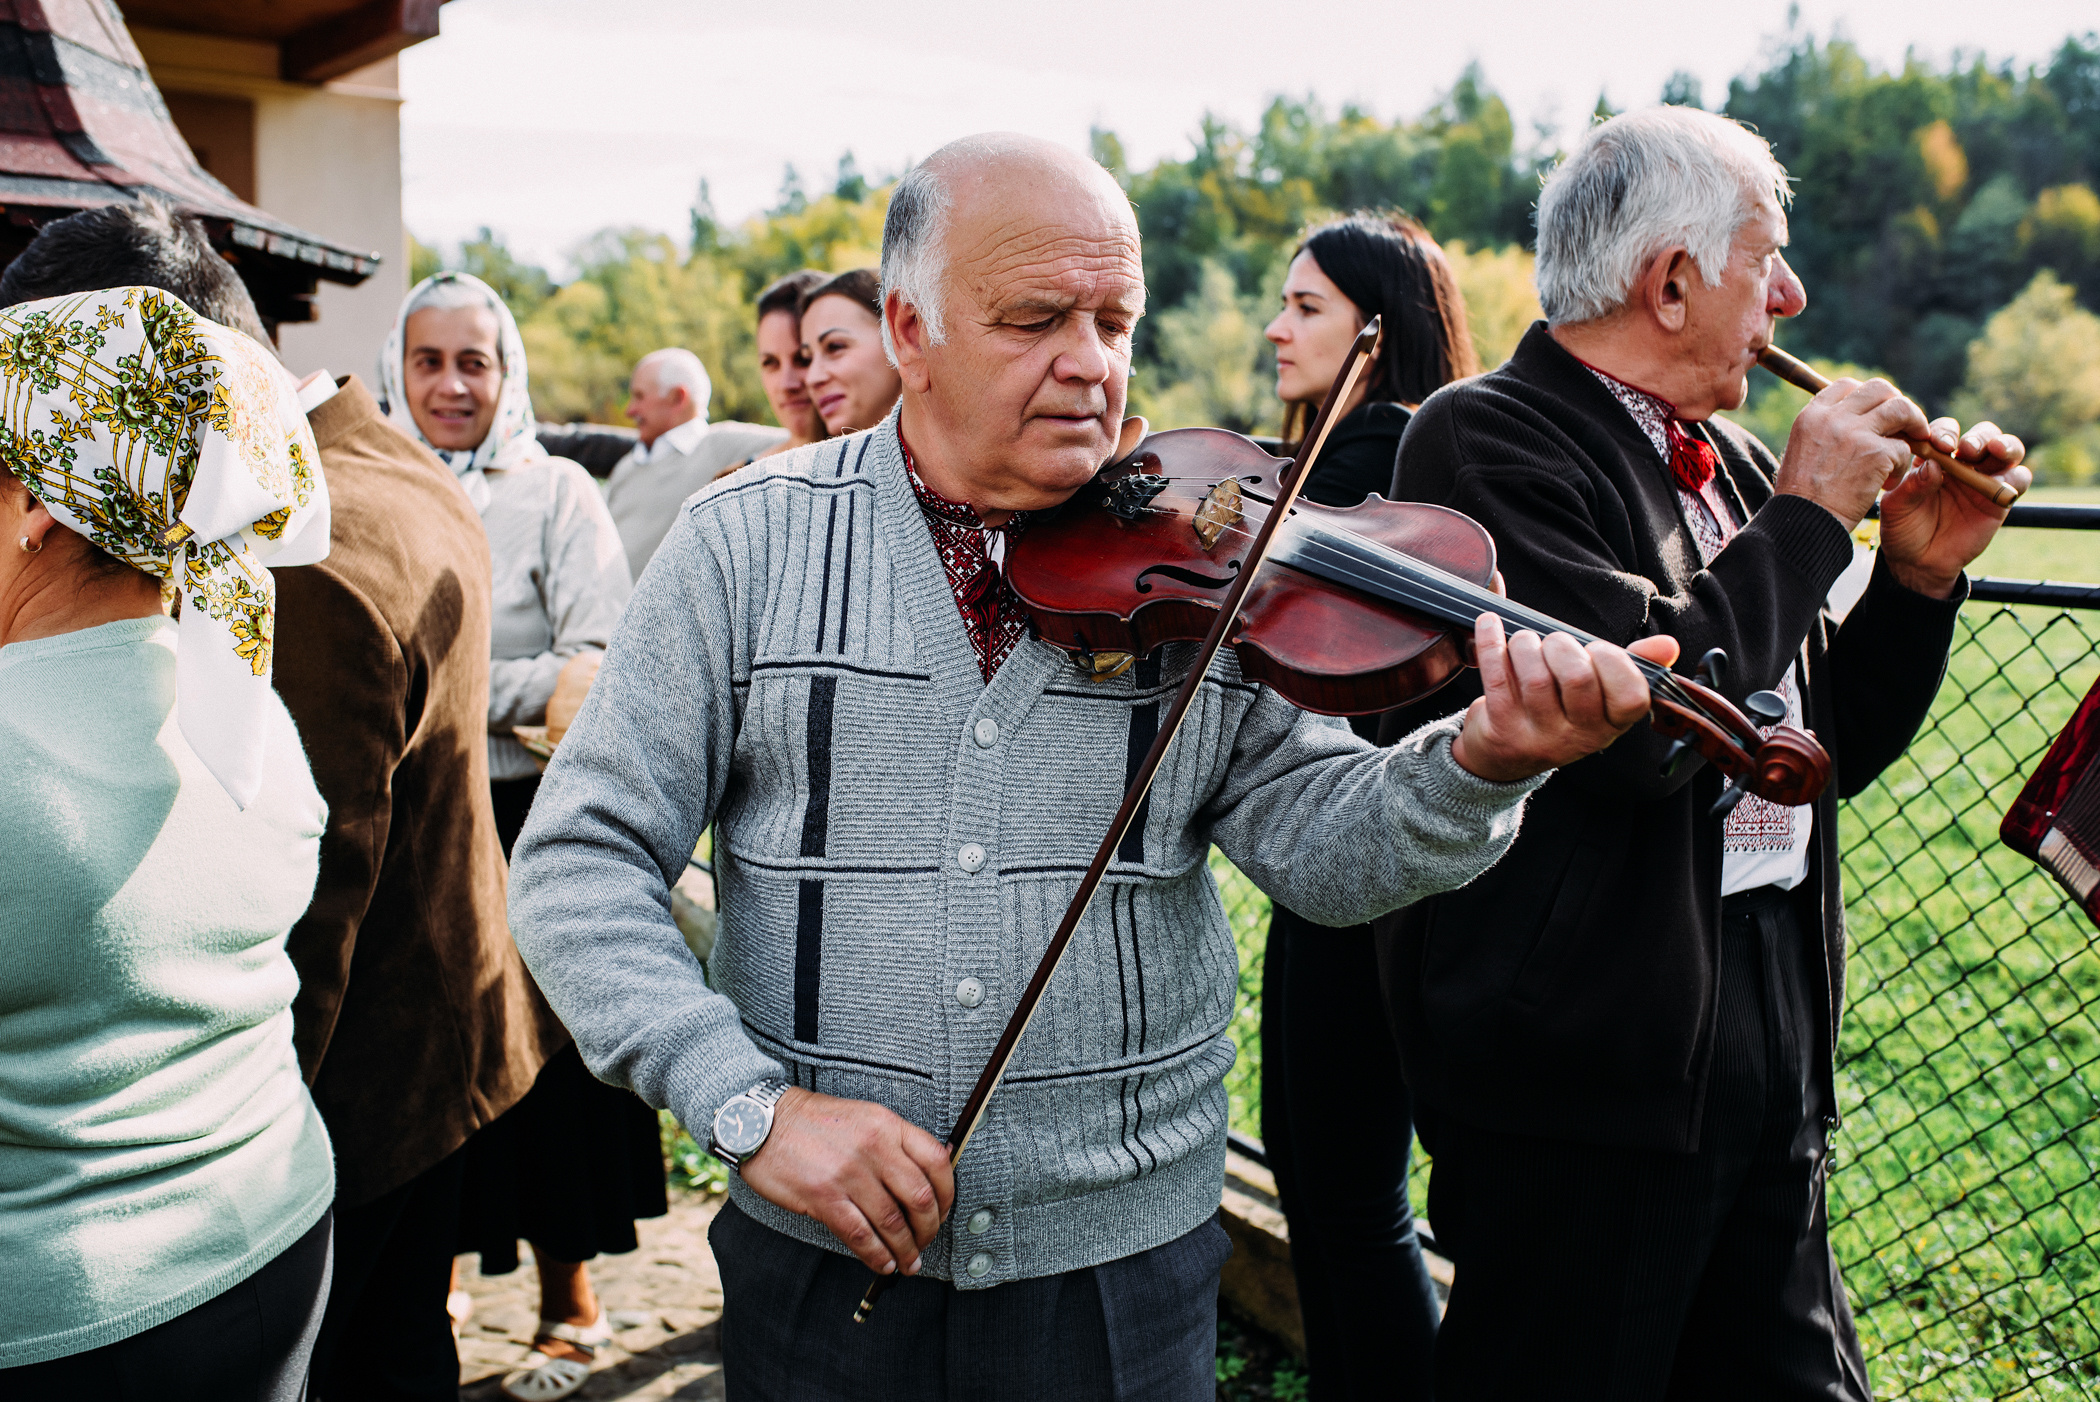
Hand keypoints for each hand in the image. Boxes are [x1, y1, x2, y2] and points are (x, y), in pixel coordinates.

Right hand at [737, 1087, 954, 1276]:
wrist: (762, 1122)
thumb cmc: (813, 1121)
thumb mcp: (864, 1116)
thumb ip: (895, 1141)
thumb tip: (931, 1170)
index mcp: (887, 1124)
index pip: (936, 1161)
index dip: (947, 1194)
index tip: (944, 1211)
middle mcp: (873, 1147)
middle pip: (919, 1198)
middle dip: (929, 1229)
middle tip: (926, 1242)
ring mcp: (848, 1173)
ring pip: (892, 1222)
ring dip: (905, 1250)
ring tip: (908, 1262)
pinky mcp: (824, 1196)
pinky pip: (860, 1235)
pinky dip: (876, 1255)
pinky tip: (882, 1263)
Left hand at [1450, 616, 1679, 782]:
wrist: (1504, 756)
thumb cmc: (1558, 711)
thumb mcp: (1599, 695)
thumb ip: (1631, 667)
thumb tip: (1668, 645)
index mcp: (1610, 725)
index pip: (1631, 697)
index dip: (1615, 663)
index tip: (1597, 649)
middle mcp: (1579, 737)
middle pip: (1579, 679)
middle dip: (1563, 646)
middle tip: (1552, 643)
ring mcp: (1539, 737)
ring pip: (1537, 678)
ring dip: (1526, 645)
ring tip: (1524, 642)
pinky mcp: (1501, 730)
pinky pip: (1497, 678)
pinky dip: (1491, 642)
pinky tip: (1489, 624)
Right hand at [1772, 376, 1930, 528]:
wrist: (1802, 522)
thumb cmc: (1801, 497)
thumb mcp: (1802, 451)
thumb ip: (1824, 431)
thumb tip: (1852, 422)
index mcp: (1812, 415)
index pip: (1847, 386)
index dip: (1868, 399)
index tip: (1875, 417)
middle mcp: (1833, 417)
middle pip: (1880, 389)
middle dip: (1897, 405)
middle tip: (1903, 428)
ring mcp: (1855, 433)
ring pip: (1901, 409)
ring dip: (1914, 426)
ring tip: (1912, 447)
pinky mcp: (1876, 454)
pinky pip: (1905, 448)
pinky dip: (1903, 466)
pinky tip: (1889, 483)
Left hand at [1878, 417, 2028, 599]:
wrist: (1918, 562)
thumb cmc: (1903, 528)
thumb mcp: (1897, 507)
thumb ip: (1912, 486)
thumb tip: (1933, 466)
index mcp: (1934, 457)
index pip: (1945, 432)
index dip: (1944, 432)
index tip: (1938, 444)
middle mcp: (1962, 463)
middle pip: (1981, 435)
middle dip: (1978, 436)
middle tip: (1966, 449)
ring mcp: (1984, 479)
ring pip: (2006, 449)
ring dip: (2005, 445)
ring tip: (1994, 451)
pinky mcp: (2000, 499)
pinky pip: (2019, 479)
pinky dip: (2017, 475)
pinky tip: (2005, 481)